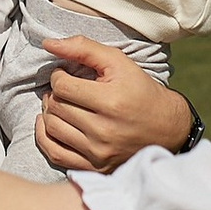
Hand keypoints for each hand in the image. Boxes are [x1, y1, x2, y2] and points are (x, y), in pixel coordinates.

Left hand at [34, 35, 194, 173]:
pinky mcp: (95, 166)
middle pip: (56, 106)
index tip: (66, 74)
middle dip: (54, 93)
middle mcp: (104, 130)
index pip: (62, 86)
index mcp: (111, 102)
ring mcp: (99, 152)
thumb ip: (83, 48)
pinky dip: (44, 137)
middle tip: (64, 88)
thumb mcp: (118, 62)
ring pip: (52, 128)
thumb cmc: (140, 90)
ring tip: (60, 103)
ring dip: (49, 112)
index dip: (58, 75)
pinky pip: (55, 154)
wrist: (166, 127)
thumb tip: (48, 43)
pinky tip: (48, 124)